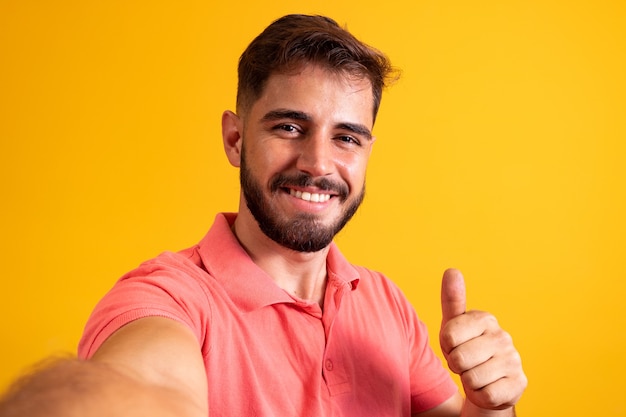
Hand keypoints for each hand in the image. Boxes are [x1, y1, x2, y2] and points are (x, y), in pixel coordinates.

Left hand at [439, 268, 526, 410]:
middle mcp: (503, 336)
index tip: (454, 346)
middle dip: (456, 365)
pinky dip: (480, 395)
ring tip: (475, 373)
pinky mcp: (519, 384)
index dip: (446, 346)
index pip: (449, 336)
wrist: (485, 383)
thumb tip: (451, 270)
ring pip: (471, 378)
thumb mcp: (452, 326)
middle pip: (459, 358)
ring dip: (468, 381)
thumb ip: (452, 300)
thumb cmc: (465, 349)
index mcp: (485, 319)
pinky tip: (487, 386)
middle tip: (465, 363)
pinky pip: (485, 395)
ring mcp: (513, 360)